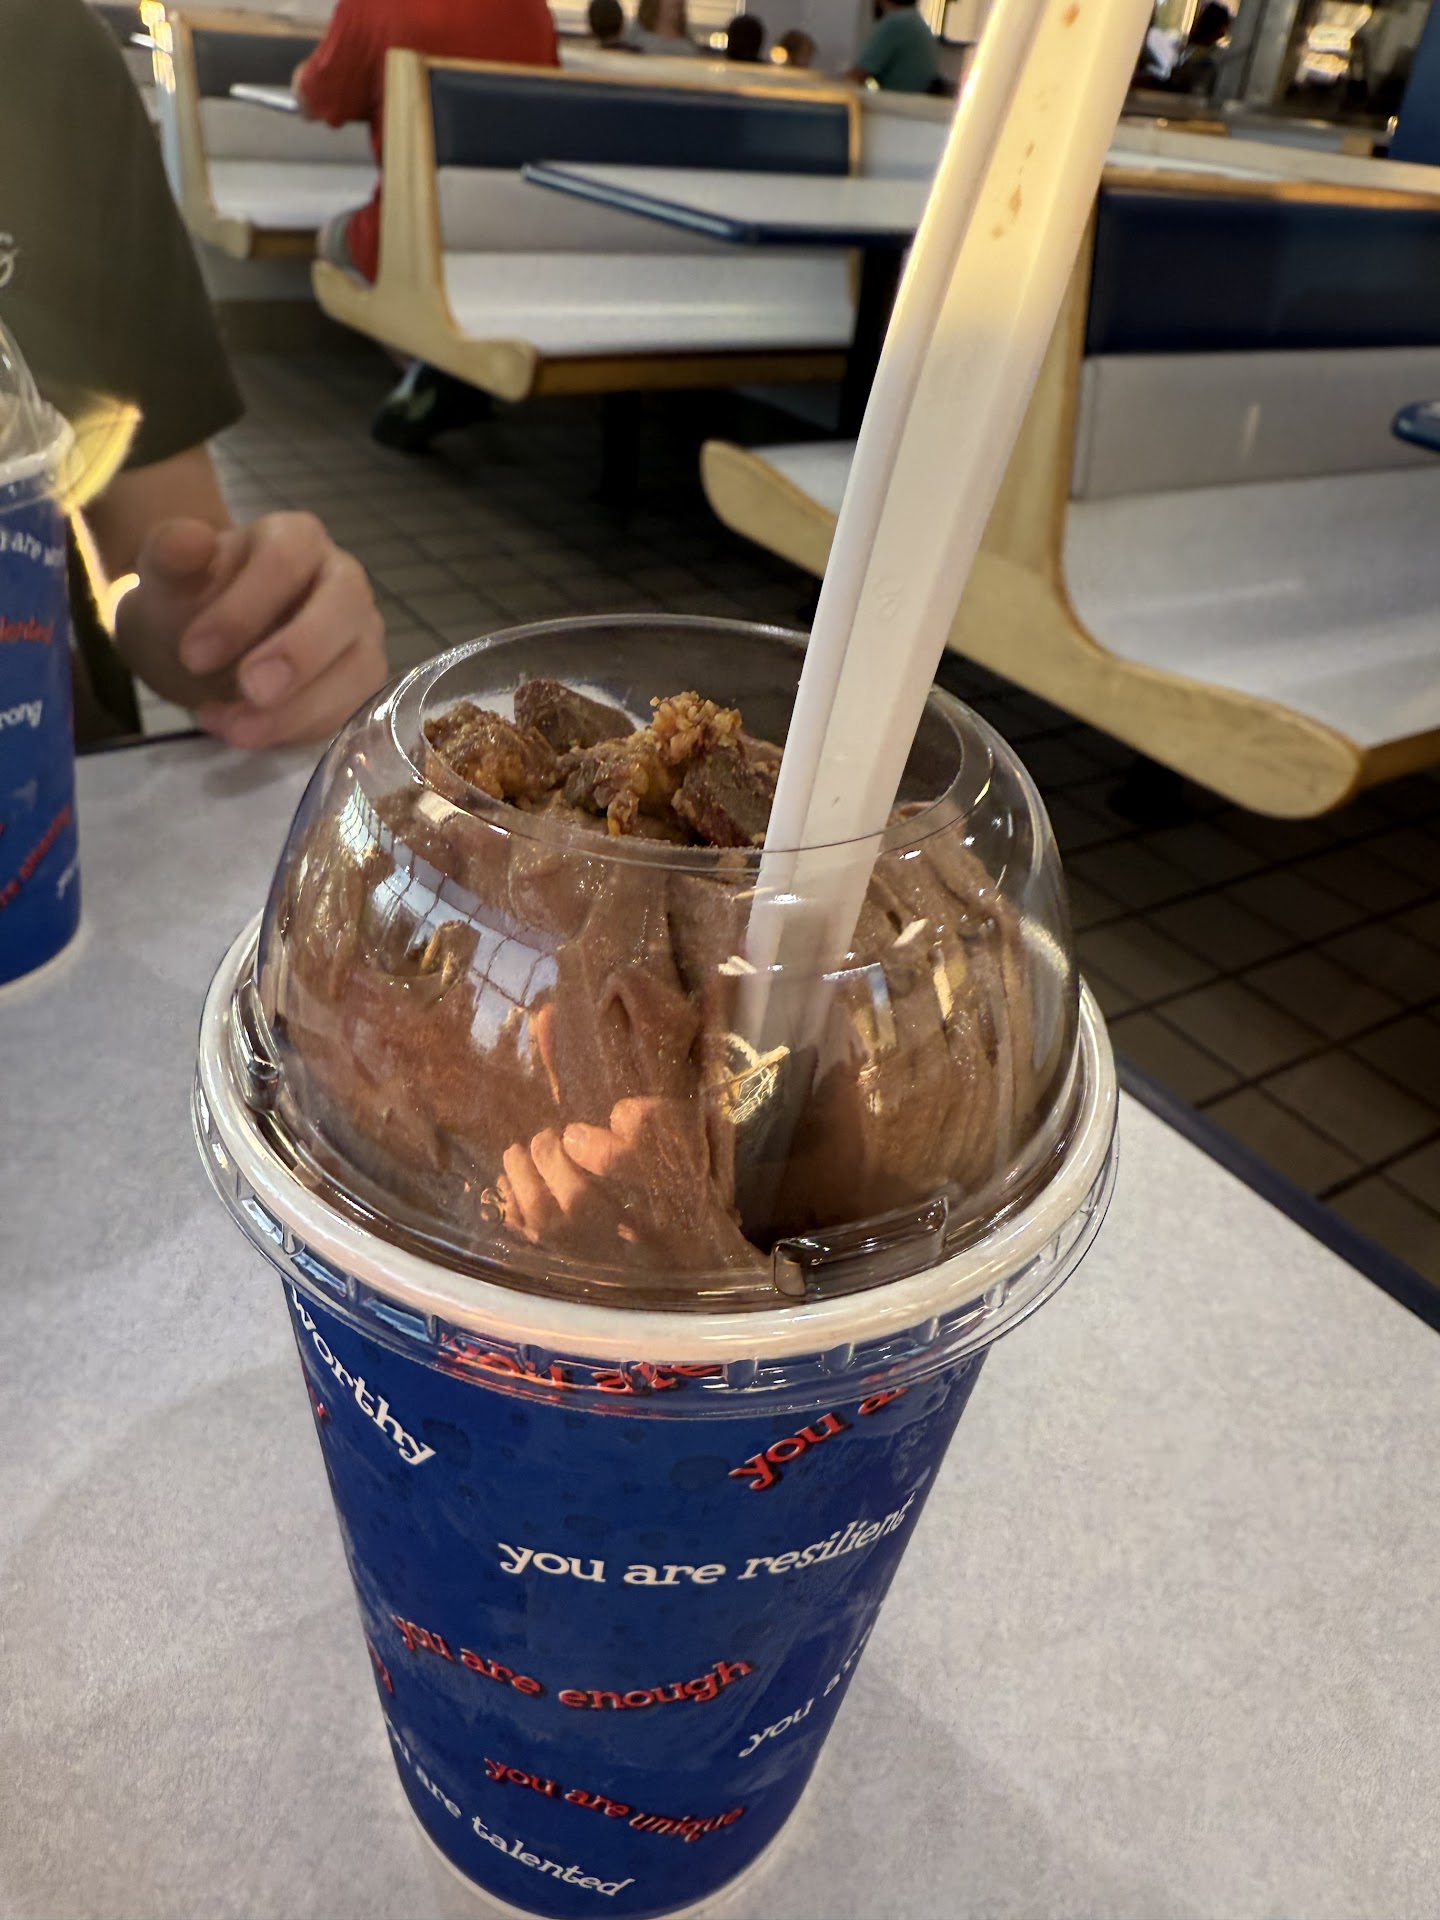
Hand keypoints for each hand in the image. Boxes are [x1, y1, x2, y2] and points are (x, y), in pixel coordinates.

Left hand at [118, 512, 387, 748]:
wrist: (205, 648)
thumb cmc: (195, 602)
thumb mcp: (169, 576)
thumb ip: (172, 554)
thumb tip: (187, 539)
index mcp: (297, 538)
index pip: (285, 561)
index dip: (244, 609)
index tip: (194, 654)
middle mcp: (343, 579)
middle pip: (342, 607)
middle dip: (297, 655)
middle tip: (249, 690)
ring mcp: (360, 633)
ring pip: (356, 667)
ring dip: (299, 707)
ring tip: (233, 729)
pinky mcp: (362, 683)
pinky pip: (352, 710)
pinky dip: (301, 729)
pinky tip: (249, 734)